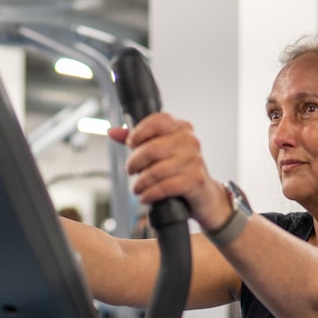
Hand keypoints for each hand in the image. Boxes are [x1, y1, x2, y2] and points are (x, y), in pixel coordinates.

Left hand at [109, 113, 231, 230]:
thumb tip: (113, 132)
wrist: (205, 195)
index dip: (139, 132)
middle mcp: (190, 142)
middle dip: (135, 162)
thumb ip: (138, 141)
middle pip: (152, 148)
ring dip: (141, 182)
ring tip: (137, 188)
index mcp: (182, 129)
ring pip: (156, 170)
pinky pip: (165, 186)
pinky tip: (145, 196)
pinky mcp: (195, 180)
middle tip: (130, 170)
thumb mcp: (161, 153)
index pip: (157, 121)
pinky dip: (150, 193)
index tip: (130, 144)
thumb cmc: (180, 171)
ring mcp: (194, 161)